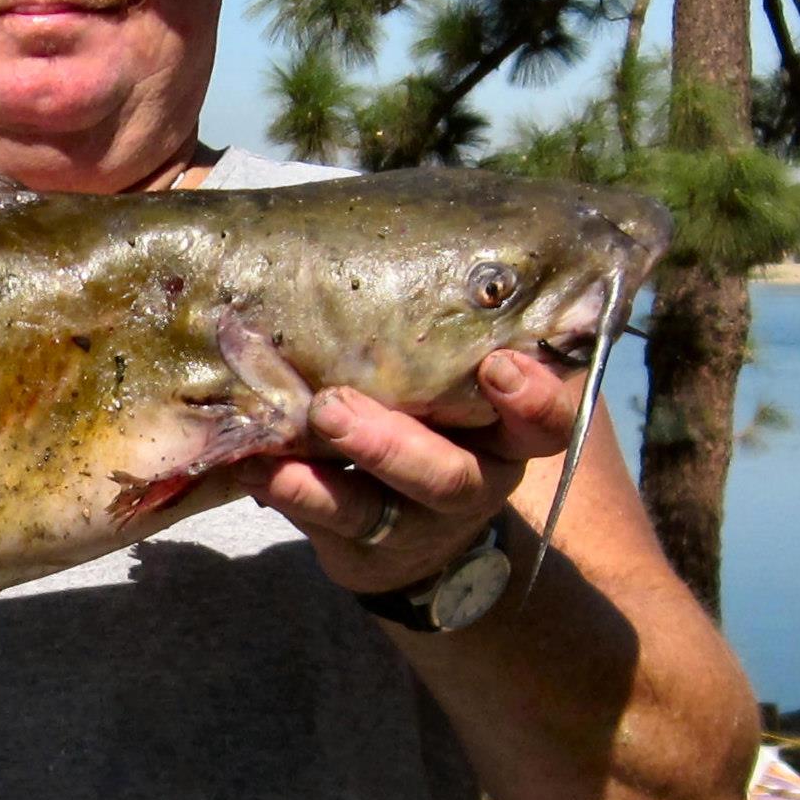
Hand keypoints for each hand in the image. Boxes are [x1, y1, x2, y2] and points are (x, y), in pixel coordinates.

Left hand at [253, 348, 584, 593]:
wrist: (416, 523)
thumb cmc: (432, 411)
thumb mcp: (451, 377)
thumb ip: (435, 334)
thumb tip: (367, 248)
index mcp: (507, 434)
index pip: (550, 423)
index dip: (534, 400)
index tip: (497, 364)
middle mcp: (473, 483)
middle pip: (450, 476)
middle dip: (389, 444)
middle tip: (331, 406)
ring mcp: (415, 525)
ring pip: (376, 511)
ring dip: (319, 483)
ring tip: (271, 457)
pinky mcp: (362, 551)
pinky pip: (321, 527)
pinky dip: (282, 492)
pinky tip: (249, 467)